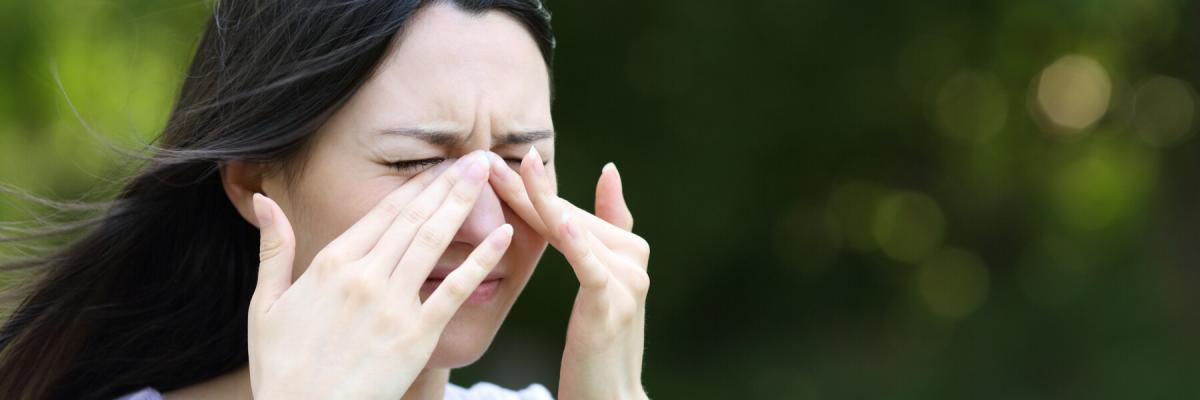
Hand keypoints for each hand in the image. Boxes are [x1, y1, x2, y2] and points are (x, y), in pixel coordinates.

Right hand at [247, 151, 511, 399]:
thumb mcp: (265, 304)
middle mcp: (363, 276)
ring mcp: (391, 304)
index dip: (416, 185)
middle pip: (413, 218)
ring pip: (433, 241)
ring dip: (463, 202)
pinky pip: (453, 290)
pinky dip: (480, 260)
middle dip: (448, 182)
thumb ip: (273, 249)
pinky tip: (503, 235)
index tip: (440, 165)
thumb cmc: (281, 367)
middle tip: (478, 155)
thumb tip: (262, 200)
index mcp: (330, 263)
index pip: (383, 212)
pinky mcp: (415, 336)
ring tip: (489, 173)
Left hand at [487, 149, 650, 399]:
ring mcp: (628, 281)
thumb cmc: (600, 340)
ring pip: (573, 235)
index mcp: (628, 248)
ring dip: (538, 205)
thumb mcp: (601, 281)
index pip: (571, 210)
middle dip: (527, 191)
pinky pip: (590, 268)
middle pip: (568, 218)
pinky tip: (560, 222)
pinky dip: (576, 244)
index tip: (502, 160)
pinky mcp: (613, 306)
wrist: (609, 395)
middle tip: (489, 163)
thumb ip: (606, 227)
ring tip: (511, 175)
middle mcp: (633, 258)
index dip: (536, 187)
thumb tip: (610, 170)